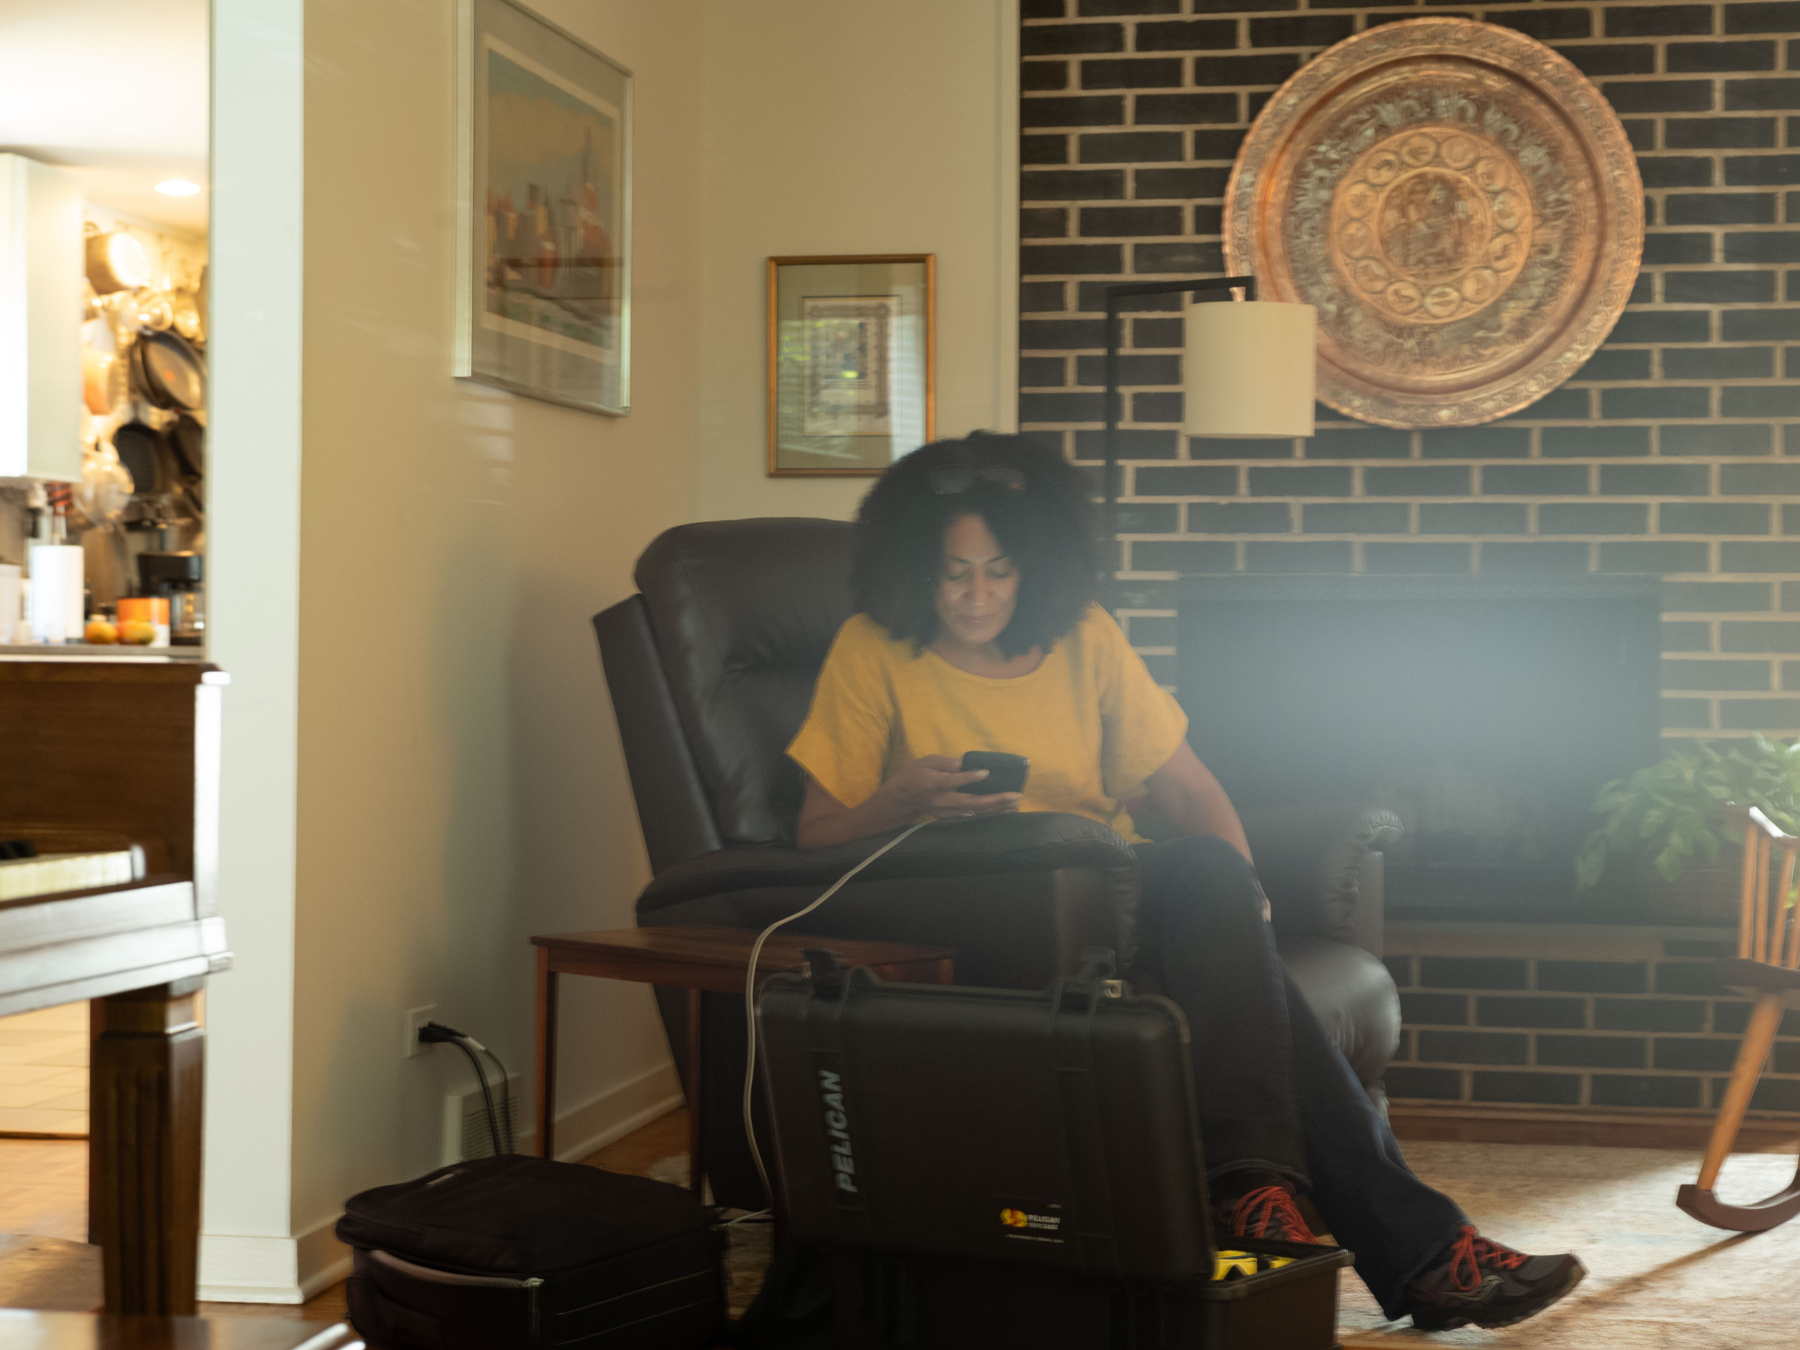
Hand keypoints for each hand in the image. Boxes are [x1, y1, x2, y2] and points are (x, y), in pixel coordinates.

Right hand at [879, 754, 1022, 821]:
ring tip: (1016, 803)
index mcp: (933, 784)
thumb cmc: (916, 774)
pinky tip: (1005, 810)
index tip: (986, 772)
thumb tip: (963, 762)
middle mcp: (942, 801)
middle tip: (1016, 795)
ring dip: (997, 809)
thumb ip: (944, 762)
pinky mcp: (951, 818)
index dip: (969, 778)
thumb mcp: (926, 761)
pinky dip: (990, 814)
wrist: (904, 797)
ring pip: (976, 813)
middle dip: (996, 800)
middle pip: (971, 803)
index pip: (952, 781)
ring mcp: (947, 812)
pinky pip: (974, 817)